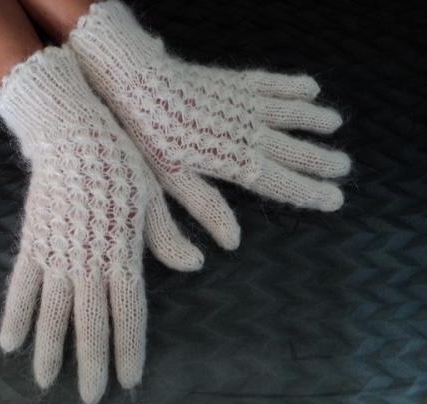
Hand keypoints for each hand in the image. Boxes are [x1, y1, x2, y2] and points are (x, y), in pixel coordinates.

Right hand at [0, 46, 201, 403]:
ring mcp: (57, 252)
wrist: (73, 134)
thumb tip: (195, 266)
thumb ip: (168, 238)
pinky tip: (8, 342)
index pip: (128, 311)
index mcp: (123, 251)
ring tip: (47, 382)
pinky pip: (21, 285)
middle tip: (91, 397)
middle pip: (91, 322)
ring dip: (51, 349)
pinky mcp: (34, 241)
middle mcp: (89, 260)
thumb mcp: (152, 197)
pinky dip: (15, 314)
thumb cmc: (119, 164)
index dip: (128, 348)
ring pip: (53, 312)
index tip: (127, 378)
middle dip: (92, 362)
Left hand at [70, 0, 350, 249]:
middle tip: (345, 166)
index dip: (310, 192)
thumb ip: (205, 209)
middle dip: (320, 160)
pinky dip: (292, 86)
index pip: (281, 182)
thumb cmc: (148, 137)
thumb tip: (232, 242)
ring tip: (336, 124)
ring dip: (314, 119)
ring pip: (289, 112)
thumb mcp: (172, 180)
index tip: (336, 199)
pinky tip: (311, 86)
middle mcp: (247, 132)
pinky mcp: (233, 83)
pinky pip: (272, 83)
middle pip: (293, 149)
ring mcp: (243, 103)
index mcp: (234, 160)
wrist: (137, 82)